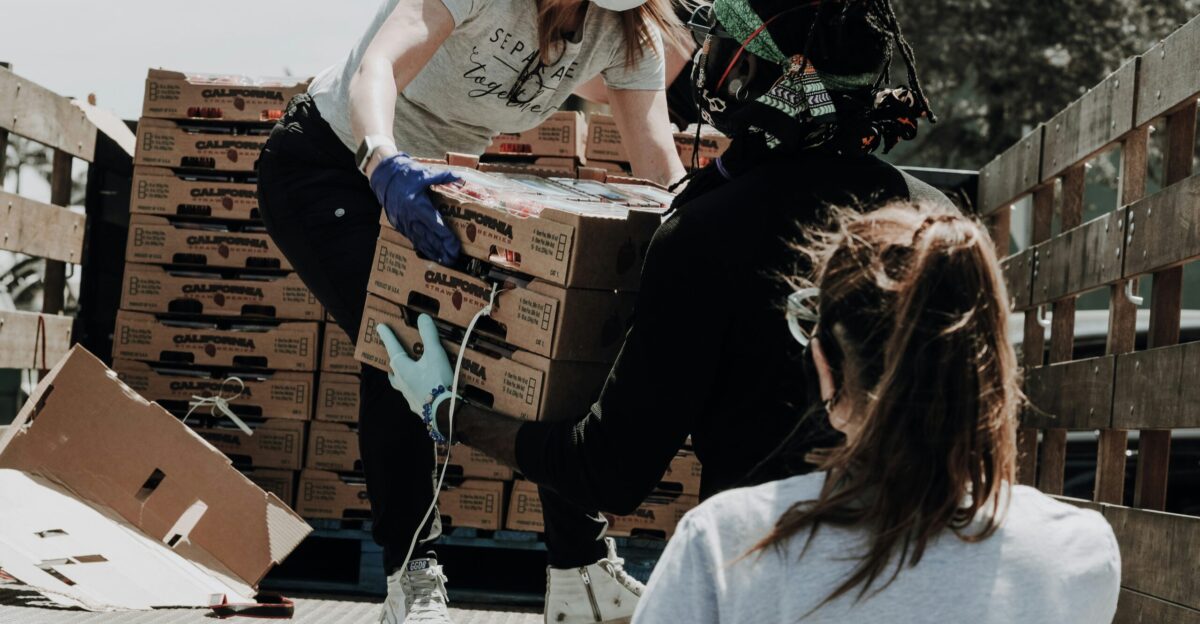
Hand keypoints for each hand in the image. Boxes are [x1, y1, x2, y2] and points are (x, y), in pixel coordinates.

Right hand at [369, 153, 461, 263]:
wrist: (383, 177)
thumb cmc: (405, 175)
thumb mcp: (425, 173)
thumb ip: (443, 177)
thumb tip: (461, 178)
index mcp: (417, 205)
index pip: (436, 225)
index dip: (446, 238)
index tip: (455, 247)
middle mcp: (410, 217)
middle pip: (429, 238)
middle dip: (442, 250)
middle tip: (454, 259)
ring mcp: (403, 223)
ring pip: (420, 241)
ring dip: (433, 252)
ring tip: (444, 261)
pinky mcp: (399, 225)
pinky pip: (412, 239)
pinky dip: (422, 248)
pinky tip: (430, 254)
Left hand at [375, 314, 457, 442]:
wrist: (444, 412)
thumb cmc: (437, 381)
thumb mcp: (435, 354)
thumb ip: (429, 335)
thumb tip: (422, 317)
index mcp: (402, 368)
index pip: (392, 348)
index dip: (387, 336)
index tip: (380, 327)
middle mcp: (401, 382)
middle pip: (393, 370)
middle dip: (393, 361)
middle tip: (394, 355)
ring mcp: (408, 396)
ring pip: (400, 384)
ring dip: (401, 377)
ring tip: (406, 374)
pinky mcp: (417, 406)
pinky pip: (412, 395)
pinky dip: (414, 390)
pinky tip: (422, 390)